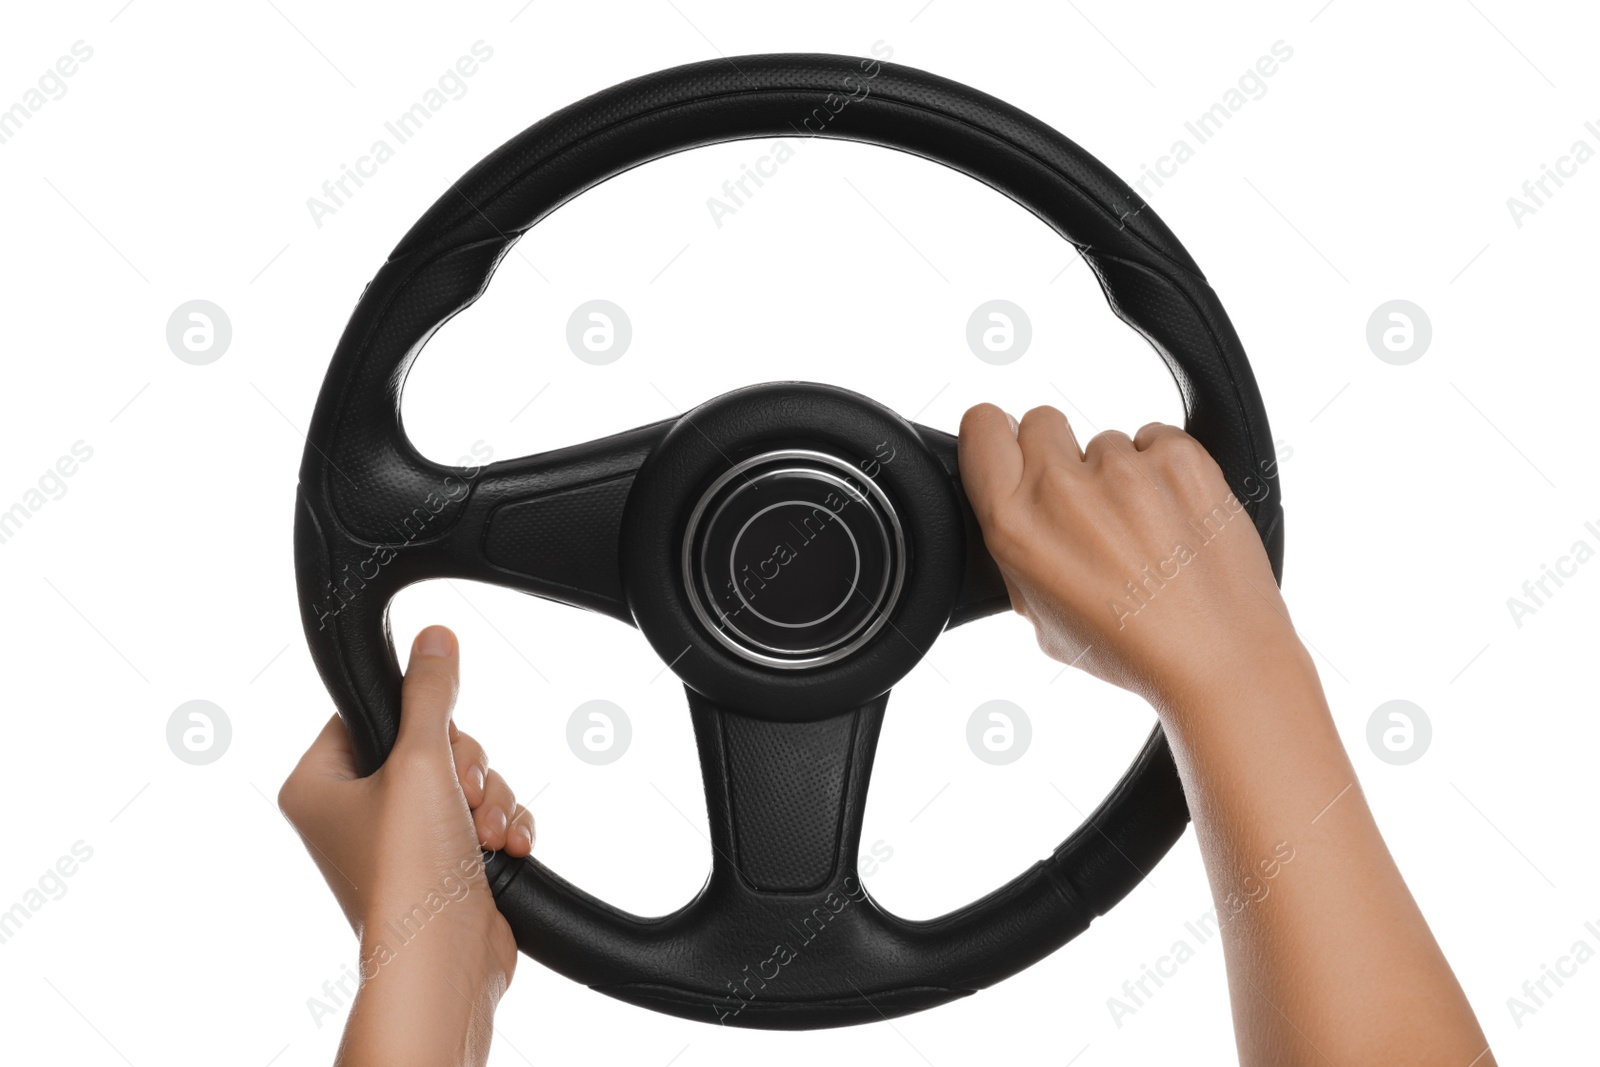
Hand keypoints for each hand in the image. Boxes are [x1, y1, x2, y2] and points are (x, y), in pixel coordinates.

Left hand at [278, 625, 534, 994]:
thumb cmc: (409, 871)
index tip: (436, 741)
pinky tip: (505, 846)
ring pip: (461, 779)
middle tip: (459, 796)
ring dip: (488, 798)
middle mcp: (352, 812)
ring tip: (484, 833)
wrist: (444, 959)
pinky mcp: (441, 862)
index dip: (415, 718)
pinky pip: (480, 815)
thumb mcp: (421, 759)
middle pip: (427, 743)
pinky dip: (500, 825)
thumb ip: (430, 692)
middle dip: (464, 768)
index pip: (367, 712)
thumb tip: (435, 638)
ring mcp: (398, 840)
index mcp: (318, 785)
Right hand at [957, 403, 1295, 707]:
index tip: (1013, 450)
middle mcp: (1063, 489)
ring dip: (1120, 474)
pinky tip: (1174, 517)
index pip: (983, 425)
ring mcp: (1125, 470)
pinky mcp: (1181, 459)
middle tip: (1087, 503)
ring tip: (1145, 532)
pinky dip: (1165, 469)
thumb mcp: (1040, 615)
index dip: (998, 435)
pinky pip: (1158, 439)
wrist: (1217, 659)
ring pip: (1107, 440)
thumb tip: (1017, 508)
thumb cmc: (1131, 649)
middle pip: (1043, 420)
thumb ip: (1019, 550)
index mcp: (1014, 526)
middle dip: (1059, 454)